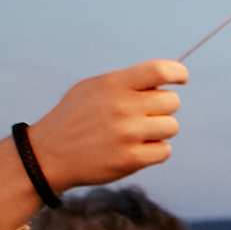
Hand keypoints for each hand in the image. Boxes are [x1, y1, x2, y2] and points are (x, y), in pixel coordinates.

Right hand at [24, 61, 187, 186]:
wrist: (49, 154)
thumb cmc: (76, 117)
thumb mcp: (93, 88)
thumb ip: (127, 82)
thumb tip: (165, 78)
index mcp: (113, 84)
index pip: (160, 70)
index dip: (178, 72)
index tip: (181, 78)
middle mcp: (122, 107)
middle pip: (172, 101)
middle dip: (163, 108)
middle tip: (143, 115)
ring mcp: (128, 133)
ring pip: (172, 127)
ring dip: (159, 131)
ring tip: (136, 133)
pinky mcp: (131, 159)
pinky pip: (165, 151)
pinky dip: (154, 151)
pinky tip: (134, 149)